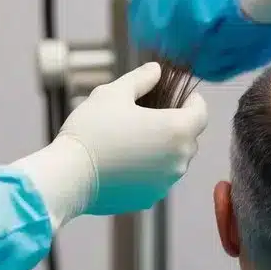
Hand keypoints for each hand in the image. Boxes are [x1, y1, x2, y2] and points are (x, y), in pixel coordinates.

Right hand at [14, 63, 208, 226]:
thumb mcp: (114, 93)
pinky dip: (149, 169)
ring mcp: (165, 183)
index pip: (201, 112)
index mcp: (177, 130)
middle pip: (189, 138)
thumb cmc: (92, 130)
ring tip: (137, 138)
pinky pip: (158, 178)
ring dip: (163, 148)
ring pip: (174, 160)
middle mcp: (178, 160)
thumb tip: (156, 70)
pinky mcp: (149, 198)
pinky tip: (125, 160)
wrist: (68, 176)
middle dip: (177, 124)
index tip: (180, 95)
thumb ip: (141, 79)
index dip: (193, 101)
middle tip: (153, 114)